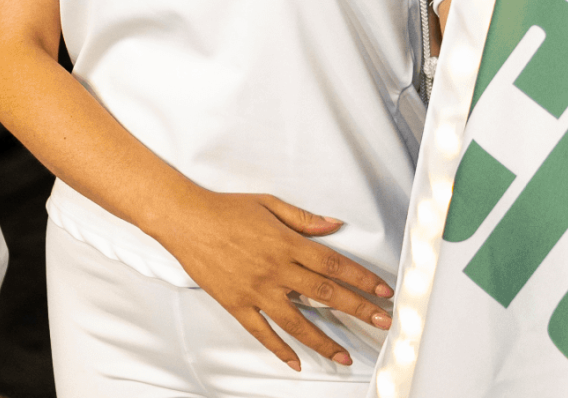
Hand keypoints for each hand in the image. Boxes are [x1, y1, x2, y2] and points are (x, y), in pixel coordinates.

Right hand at [153, 190, 392, 370]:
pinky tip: (295, 363)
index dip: (362, 279)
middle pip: (326, 294)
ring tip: (346, 356)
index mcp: (286, 243)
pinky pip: (261, 332)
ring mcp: (256, 289)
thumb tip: (334, 225)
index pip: (334, 264)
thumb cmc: (225, 208)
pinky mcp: (236, 303)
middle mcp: (275, 269)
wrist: (184, 218)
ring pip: (297, 321)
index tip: (383, 291)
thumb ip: (303, 219)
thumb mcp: (268, 204)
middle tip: (384, 323)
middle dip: (359, 309)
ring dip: (325, 340)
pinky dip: (279, 349)